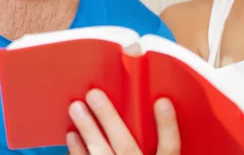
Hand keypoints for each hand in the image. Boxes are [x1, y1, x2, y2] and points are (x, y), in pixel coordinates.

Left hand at [66, 89, 180, 154]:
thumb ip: (156, 149)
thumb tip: (153, 112)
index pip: (171, 149)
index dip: (167, 125)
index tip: (161, 101)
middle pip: (127, 148)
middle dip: (109, 119)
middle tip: (94, 94)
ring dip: (88, 131)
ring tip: (75, 107)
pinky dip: (78, 153)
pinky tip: (72, 136)